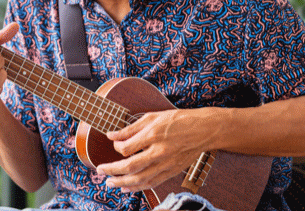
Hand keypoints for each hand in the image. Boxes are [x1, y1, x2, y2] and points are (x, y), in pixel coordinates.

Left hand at [95, 108, 210, 192]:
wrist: (204, 130)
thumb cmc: (178, 120)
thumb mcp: (153, 116)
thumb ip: (131, 128)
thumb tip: (111, 135)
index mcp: (154, 134)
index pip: (127, 147)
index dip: (116, 147)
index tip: (114, 144)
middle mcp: (160, 151)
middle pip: (131, 166)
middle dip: (112, 170)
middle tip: (100, 170)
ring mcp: (167, 163)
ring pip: (141, 179)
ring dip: (122, 183)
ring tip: (110, 183)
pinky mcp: (172, 171)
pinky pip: (152, 183)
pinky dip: (138, 187)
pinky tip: (127, 187)